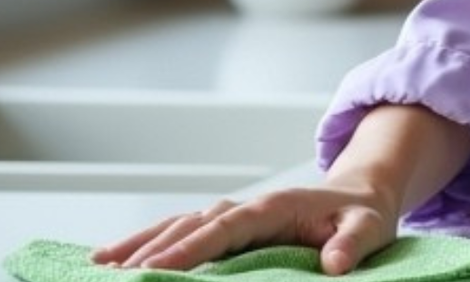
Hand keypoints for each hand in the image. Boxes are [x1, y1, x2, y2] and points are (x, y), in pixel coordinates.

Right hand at [93, 183, 398, 275]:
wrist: (360, 196)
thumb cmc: (362, 215)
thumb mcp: (368, 228)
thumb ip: (352, 244)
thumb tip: (335, 265)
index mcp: (273, 207)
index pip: (223, 228)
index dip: (189, 249)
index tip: (156, 271)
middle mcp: (245, 207)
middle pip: (190, 227)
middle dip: (152, 251)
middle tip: (116, 277)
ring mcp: (232, 214)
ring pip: (177, 226)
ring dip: (140, 244)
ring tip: (100, 266)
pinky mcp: (226, 225)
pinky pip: (182, 231)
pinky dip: (150, 242)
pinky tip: (119, 258)